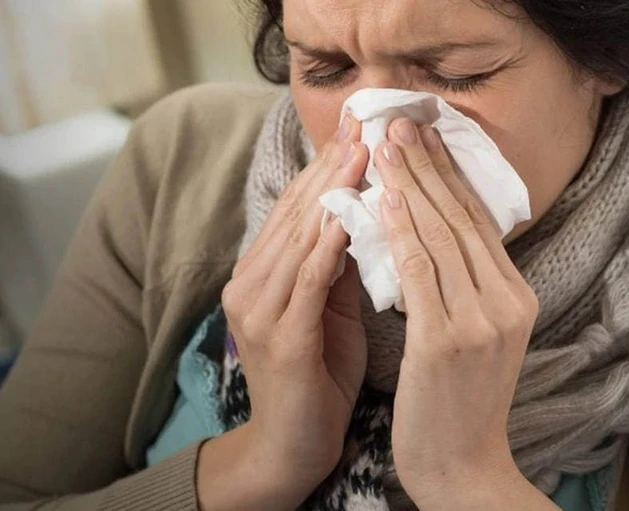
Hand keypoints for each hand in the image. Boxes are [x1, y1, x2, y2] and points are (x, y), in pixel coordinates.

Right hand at [199, 116, 367, 510]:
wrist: (294, 444)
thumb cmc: (318, 373)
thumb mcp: (332, 308)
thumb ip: (341, 263)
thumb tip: (366, 214)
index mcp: (261, 273)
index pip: (296, 208)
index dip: (327, 167)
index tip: (359, 130)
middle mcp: (250, 283)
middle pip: (295, 212)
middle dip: (332, 166)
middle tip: (365, 124)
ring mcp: (258, 309)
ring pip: (299, 237)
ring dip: (333, 193)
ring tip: (362, 153)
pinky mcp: (280, 336)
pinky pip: (307, 281)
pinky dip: (328, 245)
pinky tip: (347, 215)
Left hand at [376, 118, 553, 508]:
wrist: (465, 468)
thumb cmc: (460, 402)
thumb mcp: (477, 336)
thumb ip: (466, 286)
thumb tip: (435, 232)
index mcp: (515, 298)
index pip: (478, 223)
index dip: (449, 175)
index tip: (426, 137)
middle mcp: (505, 302)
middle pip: (461, 219)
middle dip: (428, 165)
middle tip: (402, 121)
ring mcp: (479, 320)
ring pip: (441, 236)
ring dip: (411, 185)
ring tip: (388, 144)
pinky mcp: (446, 340)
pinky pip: (421, 272)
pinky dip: (403, 231)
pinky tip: (387, 198)